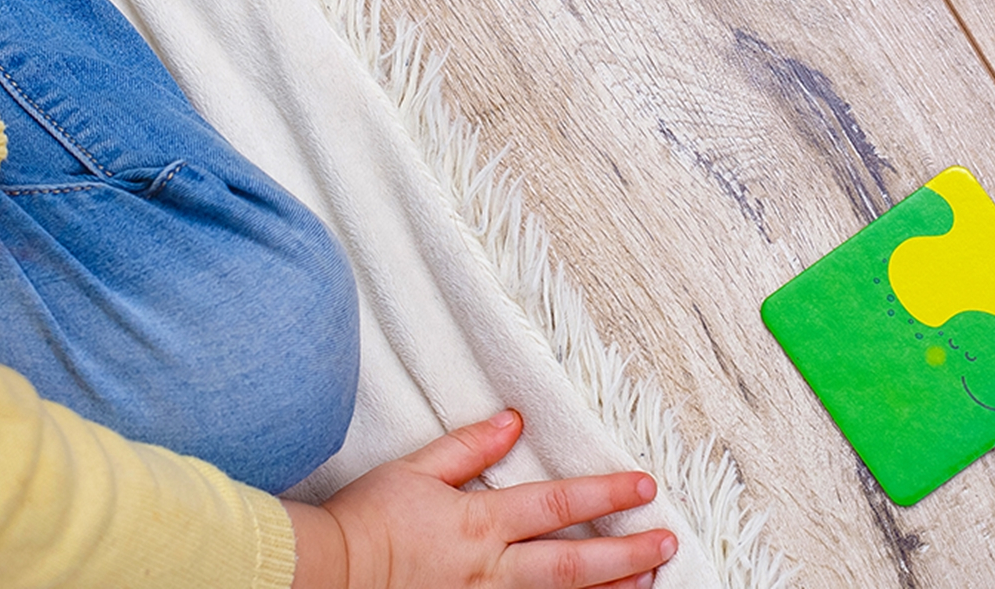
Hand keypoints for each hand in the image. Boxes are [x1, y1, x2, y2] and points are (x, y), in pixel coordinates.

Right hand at [283, 410, 677, 588]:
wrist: (327, 574)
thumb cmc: (370, 519)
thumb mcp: (417, 468)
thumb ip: (469, 446)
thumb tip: (514, 421)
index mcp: (481, 522)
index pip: (558, 504)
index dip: (605, 495)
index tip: (644, 486)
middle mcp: (490, 569)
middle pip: (572, 563)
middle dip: (625, 552)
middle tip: (667, 540)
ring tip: (649, 581)